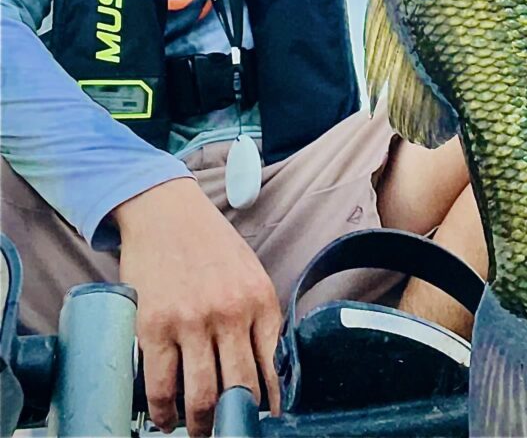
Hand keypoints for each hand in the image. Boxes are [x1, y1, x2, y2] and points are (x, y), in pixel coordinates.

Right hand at [114, 178, 281, 436]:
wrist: (165, 211)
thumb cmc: (209, 244)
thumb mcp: (248, 273)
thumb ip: (256, 317)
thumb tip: (263, 371)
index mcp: (260, 299)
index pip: (271, 370)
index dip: (265, 407)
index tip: (259, 423)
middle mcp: (231, 312)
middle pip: (239, 391)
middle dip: (232, 423)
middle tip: (225, 431)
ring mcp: (192, 321)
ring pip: (202, 397)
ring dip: (199, 424)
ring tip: (196, 429)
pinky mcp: (155, 326)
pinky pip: (161, 386)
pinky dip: (163, 412)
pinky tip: (165, 417)